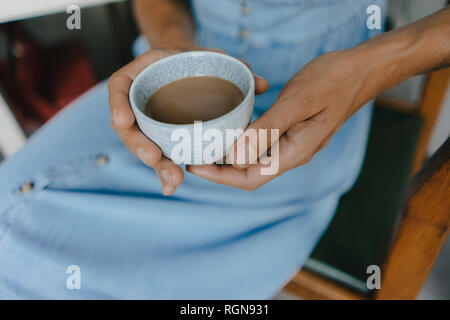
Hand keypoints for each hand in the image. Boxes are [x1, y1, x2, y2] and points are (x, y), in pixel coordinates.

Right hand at [108, 48, 268, 194]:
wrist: (187, 67)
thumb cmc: (194, 60)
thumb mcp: (208, 57)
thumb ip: (232, 66)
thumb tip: (262, 84)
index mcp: (141, 74)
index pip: (119, 87)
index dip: (117, 104)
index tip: (124, 120)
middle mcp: (138, 100)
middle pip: (129, 126)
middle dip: (139, 146)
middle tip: (155, 160)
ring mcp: (146, 121)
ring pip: (143, 146)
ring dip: (156, 165)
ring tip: (172, 180)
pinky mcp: (159, 137)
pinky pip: (159, 154)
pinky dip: (164, 171)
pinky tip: (172, 188)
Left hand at [188, 50, 371, 190]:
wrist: (360, 70)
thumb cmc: (332, 81)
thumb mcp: (297, 103)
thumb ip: (266, 131)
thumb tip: (235, 159)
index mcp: (295, 152)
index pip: (250, 178)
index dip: (220, 177)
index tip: (194, 165)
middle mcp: (294, 154)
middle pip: (250, 174)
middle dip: (220, 170)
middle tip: (193, 155)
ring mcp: (295, 144)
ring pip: (256, 161)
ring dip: (230, 157)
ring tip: (205, 146)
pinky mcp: (294, 132)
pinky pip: (264, 146)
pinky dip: (244, 142)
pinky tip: (231, 131)